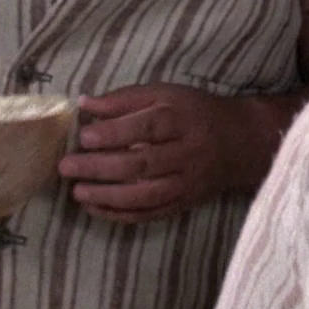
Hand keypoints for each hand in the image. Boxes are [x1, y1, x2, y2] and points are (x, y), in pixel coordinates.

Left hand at [57, 83, 275, 223]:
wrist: (240, 143)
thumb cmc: (195, 113)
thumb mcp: (166, 94)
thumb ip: (125, 99)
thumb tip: (84, 104)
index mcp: (183, 120)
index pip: (148, 127)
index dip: (115, 133)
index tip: (84, 136)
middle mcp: (187, 153)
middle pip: (143, 164)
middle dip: (101, 167)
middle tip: (67, 167)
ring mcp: (187, 183)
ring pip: (146, 195)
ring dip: (108, 197)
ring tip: (77, 192)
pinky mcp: (184, 203)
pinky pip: (151, 214)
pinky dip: (121, 214)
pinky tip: (96, 209)